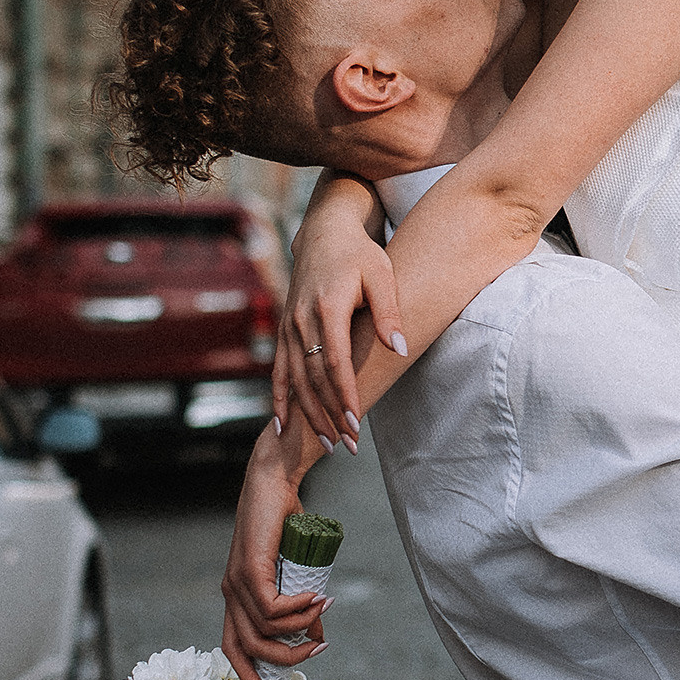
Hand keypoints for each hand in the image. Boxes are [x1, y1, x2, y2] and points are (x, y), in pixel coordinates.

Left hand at [220, 424, 328, 679]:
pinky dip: (298, 610)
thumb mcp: (297, 573)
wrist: (274, 482)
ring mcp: (236, 582)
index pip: (232, 648)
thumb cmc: (287, 523)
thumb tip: (316, 638)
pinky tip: (317, 598)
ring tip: (324, 613)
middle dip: (284, 661)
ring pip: (264, 630)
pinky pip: (272, 608)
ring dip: (300, 629)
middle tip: (318, 650)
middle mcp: (230, 593)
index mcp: (236, 597)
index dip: (247, 676)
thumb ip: (301, 603)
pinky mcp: (248, 570)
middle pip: (248, 648)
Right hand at [275, 175, 405, 446]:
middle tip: (346, 445)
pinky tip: (283, 426)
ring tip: (327, 444)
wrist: (324, 234)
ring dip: (309, 414)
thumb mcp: (382, 274)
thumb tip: (399, 347)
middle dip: (329, 414)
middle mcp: (301, 321)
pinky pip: (280, 371)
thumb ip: (389, 311)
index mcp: (326, 308)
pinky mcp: (285, 331)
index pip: (334, 361)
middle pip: (313, 378)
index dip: (343, 394)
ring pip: (295, 380)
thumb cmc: (360, 254)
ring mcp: (289, 327)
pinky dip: (280, 399)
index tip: (355, 421)